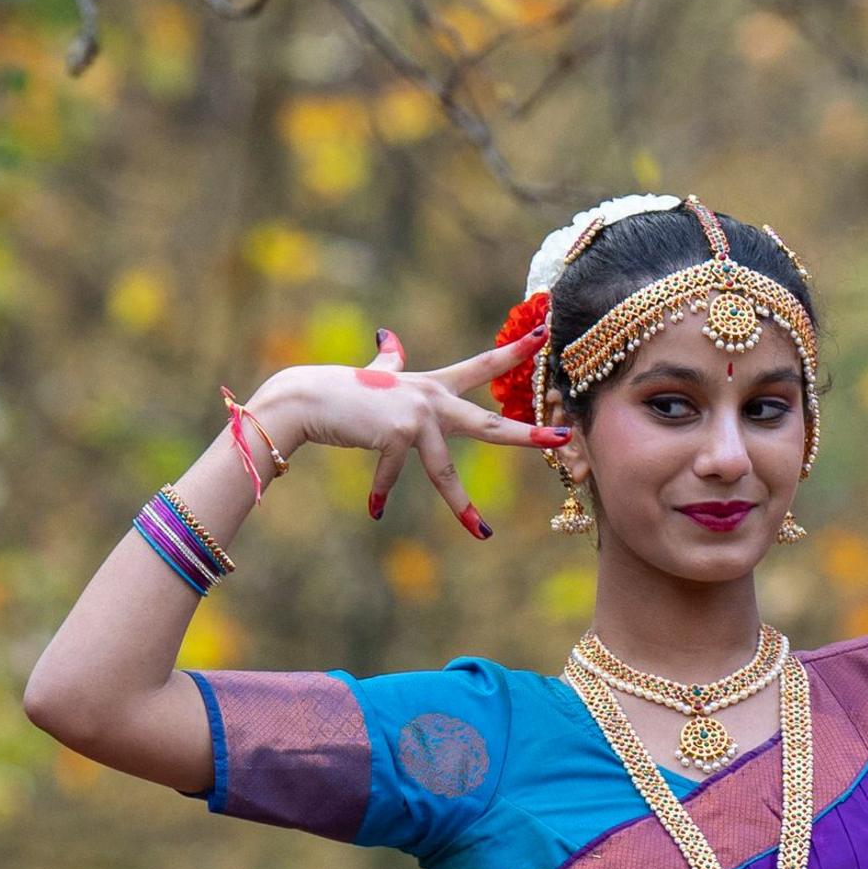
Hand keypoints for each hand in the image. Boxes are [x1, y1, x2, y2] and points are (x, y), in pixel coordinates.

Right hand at [245, 329, 563, 538]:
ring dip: (462, 506)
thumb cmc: (338, 390)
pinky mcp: (396, 434)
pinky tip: (375, 510)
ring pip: (446, 470)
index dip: (514, 352)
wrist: (305, 399)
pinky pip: (394, 475)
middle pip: (488, 422)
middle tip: (561, 436)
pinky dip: (381, 492)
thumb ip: (390, 360)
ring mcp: (416, 416)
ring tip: (483, 533)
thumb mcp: (374, 375)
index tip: (545, 335)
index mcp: (432, 385)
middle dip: (526, 433)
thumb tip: (388, 336)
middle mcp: (430, 398)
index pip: (482, 366)